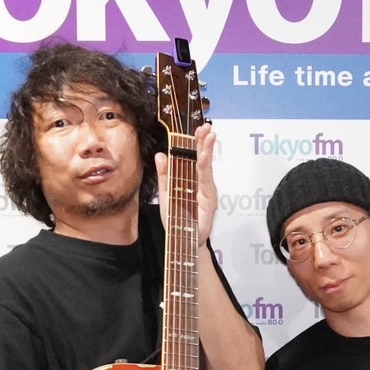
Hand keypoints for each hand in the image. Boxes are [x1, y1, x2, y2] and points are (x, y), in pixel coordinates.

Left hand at [156, 122, 218, 248]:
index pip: (194, 158)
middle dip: (205, 142)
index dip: (196, 142)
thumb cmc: (177, 219)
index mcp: (191, 181)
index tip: (198, 128)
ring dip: (207, 151)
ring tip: (209, 136)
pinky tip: (203, 157)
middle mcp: (201, 184)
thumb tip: (160, 155)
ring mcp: (207, 192)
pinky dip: (205, 169)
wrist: (183, 242)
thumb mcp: (166, 194)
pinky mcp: (209, 201)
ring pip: (207, 168)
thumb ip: (164, 175)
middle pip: (204, 159)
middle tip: (206, 127)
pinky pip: (206, 182)